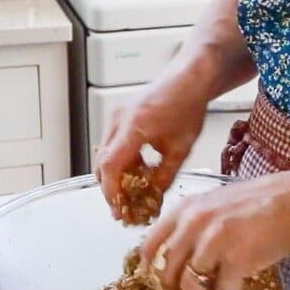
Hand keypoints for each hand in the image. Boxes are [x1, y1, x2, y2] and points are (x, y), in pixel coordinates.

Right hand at [96, 76, 209, 218]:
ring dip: (114, 176)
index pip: (111, 164)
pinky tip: (134, 173)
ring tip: (130, 194)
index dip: (112, 191)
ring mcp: (116, 117)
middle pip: (102, 163)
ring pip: (104, 155)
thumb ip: (165, 176)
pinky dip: (119, 162)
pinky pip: (111, 145)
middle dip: (111, 188)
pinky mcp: (118, 117)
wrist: (187, 81)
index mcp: (134, 126)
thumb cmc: (187, 108)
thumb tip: (153, 198)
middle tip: (123, 208)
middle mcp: (119, 120)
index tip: (118, 208)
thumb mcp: (181, 149)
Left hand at [142, 170, 289, 289]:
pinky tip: (243, 279)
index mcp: (184, 209)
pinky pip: (224, 289)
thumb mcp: (214, 203)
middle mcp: (193, 224)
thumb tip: (174, 259)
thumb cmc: (259, 203)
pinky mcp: (237, 259)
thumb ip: (191, 226)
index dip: (153, 270)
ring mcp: (214, 242)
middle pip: (165, 271)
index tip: (165, 281)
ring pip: (191, 285)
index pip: (149, 247)